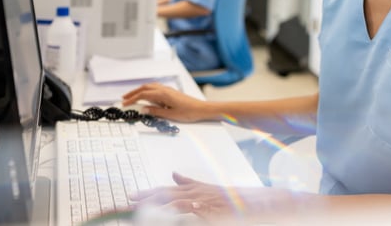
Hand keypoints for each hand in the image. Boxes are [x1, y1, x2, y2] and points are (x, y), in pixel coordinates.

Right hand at [122, 83, 207, 122]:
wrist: (201, 109)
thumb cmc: (188, 112)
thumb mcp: (170, 115)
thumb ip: (156, 111)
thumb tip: (144, 109)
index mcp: (163, 94)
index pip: (143, 95)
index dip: (132, 99)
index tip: (125, 104)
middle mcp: (164, 89)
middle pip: (144, 88)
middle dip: (133, 93)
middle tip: (124, 99)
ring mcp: (167, 89)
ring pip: (150, 87)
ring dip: (140, 91)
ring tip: (132, 96)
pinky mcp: (170, 92)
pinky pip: (155, 88)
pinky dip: (147, 90)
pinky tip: (146, 95)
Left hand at [133, 172, 295, 221]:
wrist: (259, 202)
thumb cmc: (235, 199)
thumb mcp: (210, 188)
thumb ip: (191, 182)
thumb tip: (173, 174)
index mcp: (195, 189)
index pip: (167, 190)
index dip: (149, 193)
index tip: (133, 196)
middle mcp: (197, 194)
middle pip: (167, 194)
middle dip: (147, 198)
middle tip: (130, 201)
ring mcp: (205, 203)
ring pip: (176, 203)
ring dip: (159, 207)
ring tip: (142, 212)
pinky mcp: (213, 212)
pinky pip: (193, 213)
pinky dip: (180, 214)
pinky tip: (168, 216)